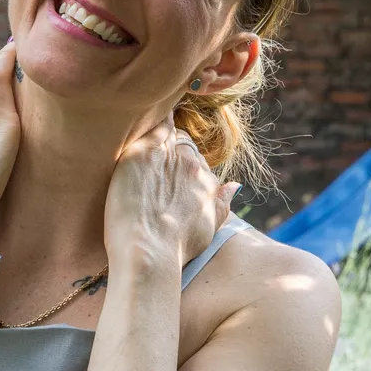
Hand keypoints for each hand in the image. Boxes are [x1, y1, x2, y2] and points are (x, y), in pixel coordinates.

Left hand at [104, 112, 240, 277]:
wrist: (149, 252)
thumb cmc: (175, 249)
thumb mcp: (208, 230)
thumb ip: (222, 204)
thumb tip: (234, 185)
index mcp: (207, 182)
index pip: (196, 158)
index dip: (183, 160)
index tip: (168, 168)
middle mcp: (192, 165)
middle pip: (183, 143)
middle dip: (170, 145)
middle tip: (150, 157)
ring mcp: (169, 155)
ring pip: (166, 131)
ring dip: (157, 133)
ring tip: (139, 135)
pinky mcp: (144, 152)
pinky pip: (152, 126)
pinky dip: (148, 122)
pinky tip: (136, 118)